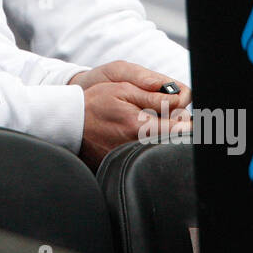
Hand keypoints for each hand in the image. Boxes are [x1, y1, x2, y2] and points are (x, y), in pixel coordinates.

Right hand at [69, 62, 190, 168]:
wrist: (70, 123)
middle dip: (172, 122)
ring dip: (159, 132)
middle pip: (175, 138)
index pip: (182, 126)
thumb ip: (155, 95)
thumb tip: (181, 100)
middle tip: (154, 112)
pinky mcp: (126, 163)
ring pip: (162, 145)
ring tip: (140, 121)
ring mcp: (133, 157)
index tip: (176, 110)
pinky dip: (145, 142)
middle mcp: (139, 146)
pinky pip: (147, 152)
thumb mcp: (123, 89)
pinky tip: (131, 132)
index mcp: (141, 127)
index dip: (182, 115)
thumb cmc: (95, 104)